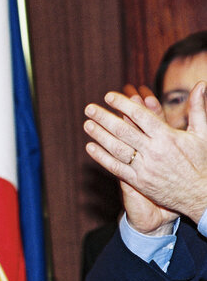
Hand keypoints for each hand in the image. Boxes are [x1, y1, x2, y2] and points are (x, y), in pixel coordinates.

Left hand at [84, 81, 206, 224]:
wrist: (201, 196)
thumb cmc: (203, 162)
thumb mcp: (203, 134)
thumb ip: (198, 108)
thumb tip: (201, 84)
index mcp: (168, 137)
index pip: (140, 115)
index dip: (123, 104)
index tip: (108, 96)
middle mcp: (154, 151)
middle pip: (123, 130)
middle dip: (104, 117)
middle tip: (88, 108)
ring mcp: (144, 168)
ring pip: (116, 148)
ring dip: (99, 135)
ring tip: (87, 124)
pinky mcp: (139, 182)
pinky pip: (116, 168)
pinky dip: (102, 157)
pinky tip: (90, 147)